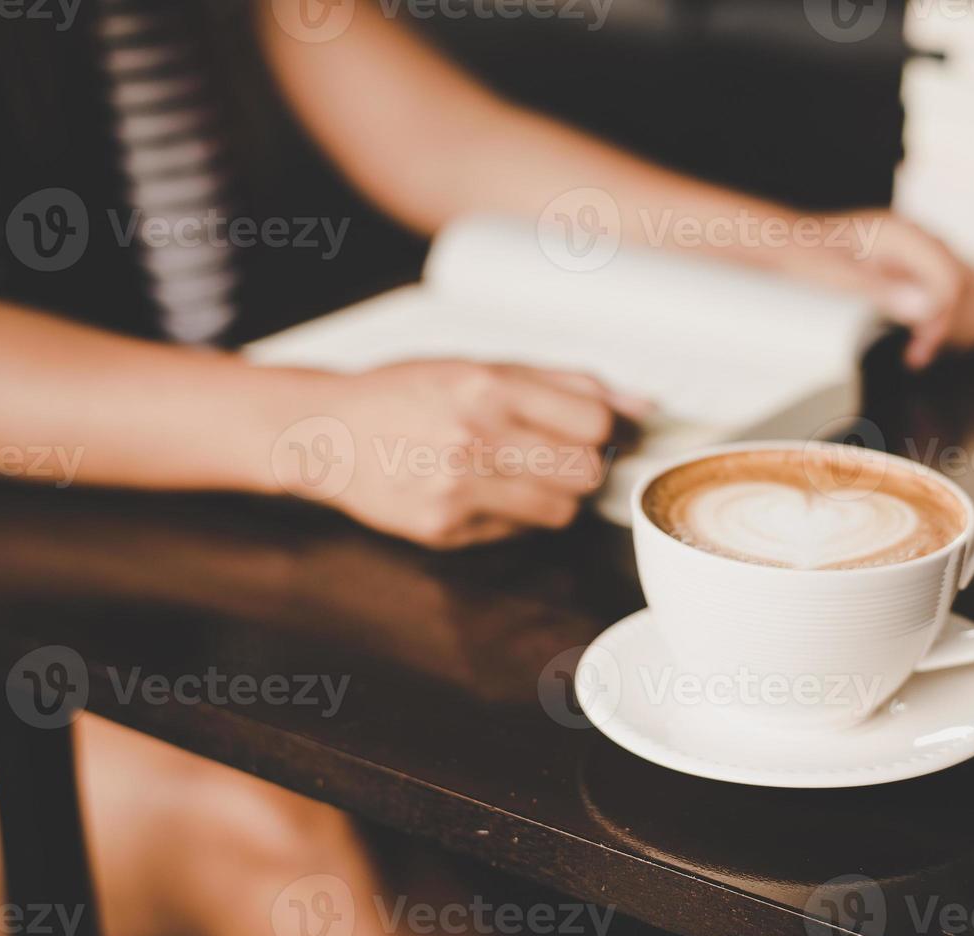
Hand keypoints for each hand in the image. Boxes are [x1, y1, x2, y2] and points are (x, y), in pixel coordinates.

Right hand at [277, 360, 648, 547]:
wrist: (329, 433)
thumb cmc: (409, 393)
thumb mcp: (482, 365)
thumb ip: (566, 383)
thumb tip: (643, 405)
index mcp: (487, 385)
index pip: (595, 422)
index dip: (602, 428)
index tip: (590, 428)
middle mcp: (473, 437)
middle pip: (587, 472)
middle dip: (582, 465)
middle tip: (552, 453)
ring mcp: (457, 489)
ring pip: (561, 511)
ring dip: (552, 495)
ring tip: (514, 472)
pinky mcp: (444, 529)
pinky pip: (517, 531)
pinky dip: (511, 515)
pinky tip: (477, 490)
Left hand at [774, 209, 973, 369]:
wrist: (787, 242)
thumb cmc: (807, 254)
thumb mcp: (842, 278)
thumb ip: (885, 290)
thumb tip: (926, 307)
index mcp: (901, 234)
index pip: (946, 275)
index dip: (942, 312)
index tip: (924, 342)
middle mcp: (910, 236)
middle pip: (948, 280)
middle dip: (939, 319)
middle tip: (919, 355)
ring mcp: (906, 248)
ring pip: (939, 285)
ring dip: (933, 320)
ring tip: (916, 354)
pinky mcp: (898, 262)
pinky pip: (924, 287)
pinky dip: (921, 313)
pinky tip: (912, 336)